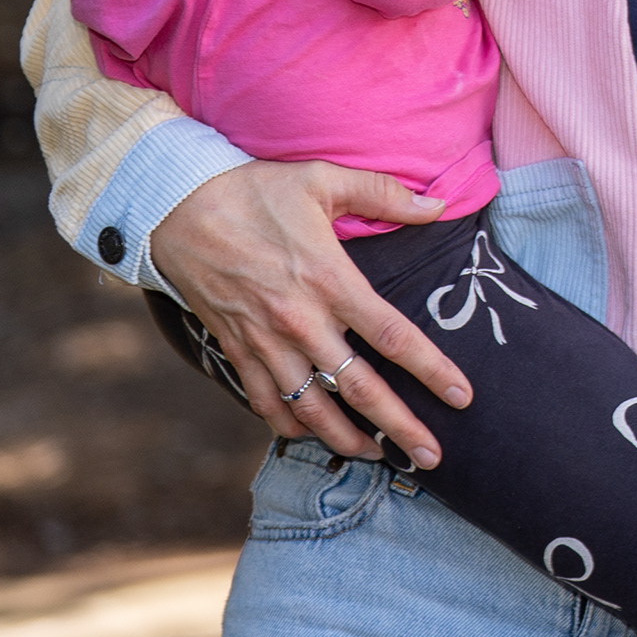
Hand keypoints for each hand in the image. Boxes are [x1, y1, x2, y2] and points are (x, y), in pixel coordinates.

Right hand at [149, 159, 473, 468]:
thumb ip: (385, 194)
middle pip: (359, 388)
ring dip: (345, 438)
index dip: (432, 370)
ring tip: (378, 457)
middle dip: (399, 427)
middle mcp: (300, 321)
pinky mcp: (233, 348)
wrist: (174, 207)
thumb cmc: (254, 190)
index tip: (462, 397)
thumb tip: (440, 205)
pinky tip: (310, 435)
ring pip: (311, 407)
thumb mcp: (324, 178)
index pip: (393, 337)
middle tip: (431, 457)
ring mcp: (263, 341)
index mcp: (330, 281)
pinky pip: (264, 400)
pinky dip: (288, 424)